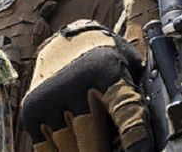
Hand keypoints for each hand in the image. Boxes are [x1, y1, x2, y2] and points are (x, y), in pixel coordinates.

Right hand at [21, 20, 152, 151]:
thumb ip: (137, 99)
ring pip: (68, 148)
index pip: (125, 110)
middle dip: (102, 150)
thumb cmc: (108, 60)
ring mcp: (49, 98)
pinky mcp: (32, 111)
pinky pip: (45, 149)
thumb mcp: (131, 67)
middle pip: (91, 139)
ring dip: (83, 150)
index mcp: (106, 70)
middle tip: (113, 150)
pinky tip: (74, 147)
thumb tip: (149, 139)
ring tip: (98, 145)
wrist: (70, 40)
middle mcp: (75, 83)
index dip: (134, 137)